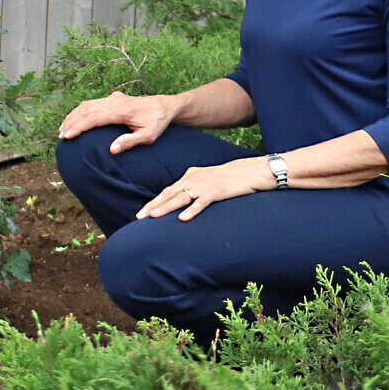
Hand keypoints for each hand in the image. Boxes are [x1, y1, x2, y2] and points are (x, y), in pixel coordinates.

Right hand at [57, 91, 176, 153]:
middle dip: (71, 122)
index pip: (94, 118)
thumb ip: (130, 142)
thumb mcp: (148, 136)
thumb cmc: (157, 122)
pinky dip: (80, 111)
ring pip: (87, 104)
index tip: (67, 136)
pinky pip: (92, 103)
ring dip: (73, 116)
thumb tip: (111, 150)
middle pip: (86, 110)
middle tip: (60, 136)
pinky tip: (74, 119)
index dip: (78, 127)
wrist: (164, 105)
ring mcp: (112, 98)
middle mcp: (114, 101)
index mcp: (122, 110)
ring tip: (63, 129)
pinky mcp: (112, 98)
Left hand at [137, 157, 267, 221]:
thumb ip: (193, 189)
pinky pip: (202, 202)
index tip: (141, 212)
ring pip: (181, 197)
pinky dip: (192, 210)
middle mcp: (194, 178)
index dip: (154, 202)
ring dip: (166, 207)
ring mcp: (205, 185)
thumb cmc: (228, 179)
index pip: (167, 190)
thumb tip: (180, 203)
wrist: (249, 171)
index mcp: (190, 176)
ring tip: (153, 216)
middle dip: (153, 205)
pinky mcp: (217, 191)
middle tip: (139, 216)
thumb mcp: (206, 181)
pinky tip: (183, 218)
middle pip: (169, 194)